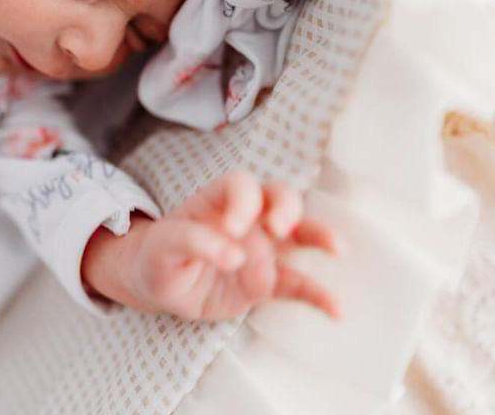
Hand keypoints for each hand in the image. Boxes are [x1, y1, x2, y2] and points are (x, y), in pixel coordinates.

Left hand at [81, 170, 341, 320]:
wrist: (158, 285)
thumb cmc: (160, 253)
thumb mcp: (164, 245)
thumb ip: (194, 242)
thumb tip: (234, 257)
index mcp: (219, 200)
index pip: (241, 185)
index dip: (243, 201)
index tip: (232, 228)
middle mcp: (248, 218)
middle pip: (280, 197)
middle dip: (286, 208)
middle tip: (278, 228)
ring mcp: (261, 249)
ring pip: (298, 234)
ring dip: (318, 237)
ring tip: (336, 248)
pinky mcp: (267, 282)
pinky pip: (297, 285)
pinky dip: (317, 296)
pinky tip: (336, 310)